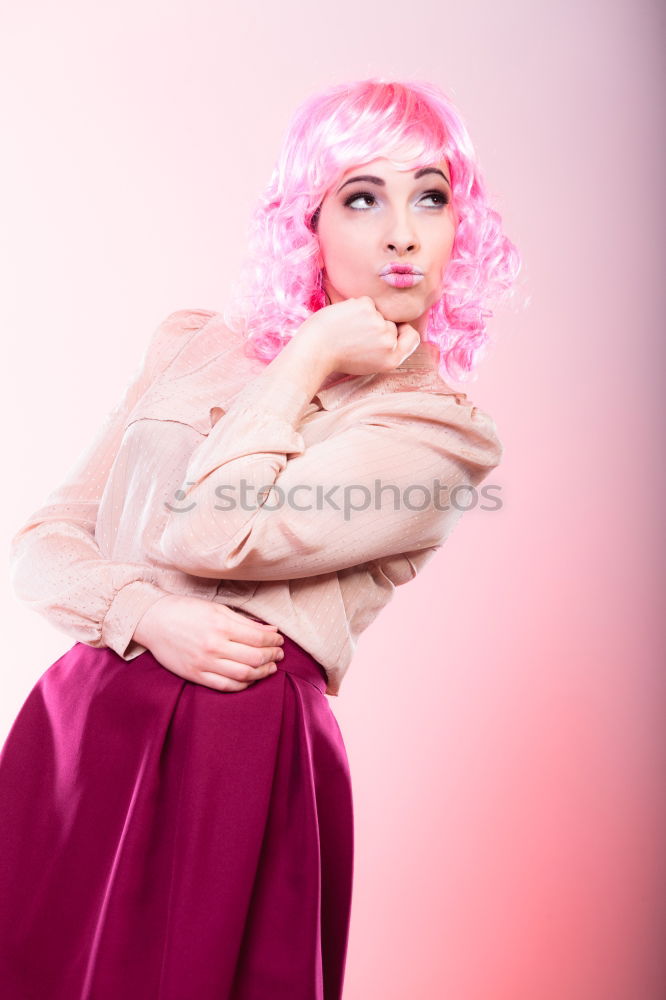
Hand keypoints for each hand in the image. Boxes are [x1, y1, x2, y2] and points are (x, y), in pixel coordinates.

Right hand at [133, 595, 284, 691]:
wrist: (153, 621)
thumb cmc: (186, 610)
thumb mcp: (217, 608)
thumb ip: (245, 621)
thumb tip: (271, 630)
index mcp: (221, 625)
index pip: (259, 638)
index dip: (274, 641)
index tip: (279, 640)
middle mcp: (214, 646)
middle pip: (255, 658)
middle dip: (272, 657)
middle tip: (279, 655)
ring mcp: (204, 663)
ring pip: (244, 675)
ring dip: (262, 673)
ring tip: (270, 668)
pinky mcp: (196, 676)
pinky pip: (226, 686)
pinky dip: (243, 685)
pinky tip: (250, 679)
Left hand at [297, 296, 420, 376]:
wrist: (314, 351)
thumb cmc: (338, 357)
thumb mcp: (370, 362)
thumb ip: (387, 348)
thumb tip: (399, 326)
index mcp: (392, 360)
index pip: (412, 337)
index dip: (402, 332)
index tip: (387, 333)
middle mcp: (389, 342)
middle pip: (391, 324)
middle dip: (375, 326)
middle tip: (354, 338)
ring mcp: (379, 324)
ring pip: (378, 312)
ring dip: (364, 316)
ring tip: (347, 330)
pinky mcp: (368, 308)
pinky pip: (367, 302)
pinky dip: (355, 307)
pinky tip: (344, 319)